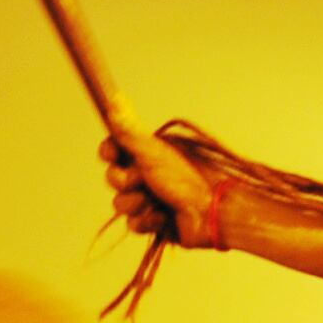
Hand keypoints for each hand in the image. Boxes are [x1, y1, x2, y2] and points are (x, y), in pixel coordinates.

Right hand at [100, 129, 227, 249]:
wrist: (212, 214)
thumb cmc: (189, 179)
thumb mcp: (153, 152)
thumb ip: (129, 131)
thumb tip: (114, 98)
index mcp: (150, 153)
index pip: (116, 149)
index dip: (109, 153)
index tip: (110, 155)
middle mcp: (149, 174)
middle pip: (114, 178)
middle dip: (126, 183)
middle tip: (144, 181)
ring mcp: (152, 198)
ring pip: (121, 203)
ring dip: (137, 204)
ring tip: (158, 202)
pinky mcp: (156, 222)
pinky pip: (134, 224)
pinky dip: (148, 221)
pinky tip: (164, 218)